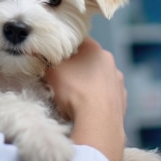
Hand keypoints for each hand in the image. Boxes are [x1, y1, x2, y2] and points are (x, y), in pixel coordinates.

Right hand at [44, 37, 126, 160]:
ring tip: (74, 97)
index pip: (75, 40)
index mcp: (93, 47)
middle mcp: (109, 60)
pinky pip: (106, 95)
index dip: (62, 48)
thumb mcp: (50, 71)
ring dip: (88, 83)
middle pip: (87, 59)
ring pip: (98, 77)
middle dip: (75, 66)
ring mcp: (117, 80)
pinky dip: (97, 99)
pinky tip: (87, 108)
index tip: (53, 58)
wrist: (98, 121)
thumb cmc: (74, 91)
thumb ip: (44, 59)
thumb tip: (38, 54)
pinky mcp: (122, 99)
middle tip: (61, 78)